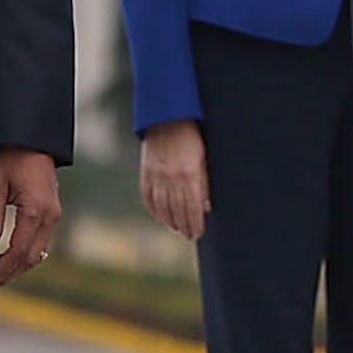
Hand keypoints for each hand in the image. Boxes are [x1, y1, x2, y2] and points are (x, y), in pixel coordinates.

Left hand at [0, 147, 61, 292]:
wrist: (31, 139)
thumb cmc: (10, 157)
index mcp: (35, 211)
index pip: (17, 253)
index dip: (0, 272)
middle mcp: (50, 217)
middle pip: (30, 259)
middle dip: (8, 275)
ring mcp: (54, 215)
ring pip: (37, 253)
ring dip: (17, 267)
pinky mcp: (52, 212)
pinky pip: (41, 242)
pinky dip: (25, 255)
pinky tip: (7, 257)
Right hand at [138, 120, 210, 242]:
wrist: (167, 118)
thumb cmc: (191, 136)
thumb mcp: (204, 158)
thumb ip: (205, 183)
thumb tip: (206, 207)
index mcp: (189, 175)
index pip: (193, 208)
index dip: (195, 223)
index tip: (198, 233)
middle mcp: (171, 178)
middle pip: (178, 210)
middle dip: (184, 225)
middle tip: (189, 235)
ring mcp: (156, 176)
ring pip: (162, 207)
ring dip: (169, 221)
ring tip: (176, 228)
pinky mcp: (145, 172)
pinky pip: (148, 196)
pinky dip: (154, 209)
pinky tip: (160, 216)